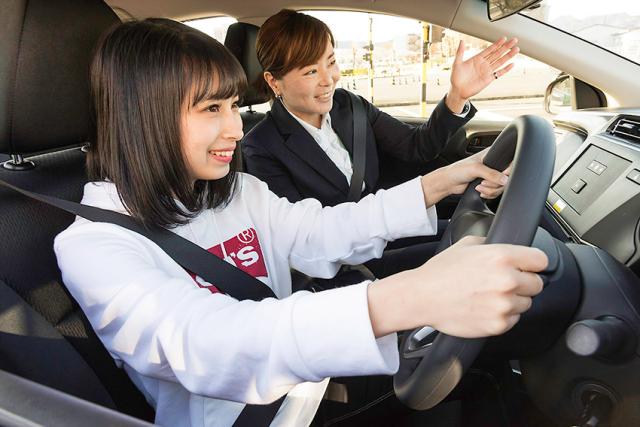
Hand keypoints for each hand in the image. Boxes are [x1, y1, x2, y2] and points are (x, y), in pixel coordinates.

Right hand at [367, 236, 546, 337]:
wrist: (421, 297)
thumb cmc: (440, 272)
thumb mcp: (465, 245)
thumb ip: (491, 244)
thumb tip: (504, 246)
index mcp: (502, 257)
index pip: (541, 260)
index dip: (532, 263)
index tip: (527, 267)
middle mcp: (507, 280)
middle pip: (537, 284)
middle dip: (523, 283)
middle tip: (502, 283)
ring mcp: (504, 305)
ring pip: (526, 303)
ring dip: (513, 301)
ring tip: (489, 297)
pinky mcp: (498, 324)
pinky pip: (513, 320)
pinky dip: (503, 316)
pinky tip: (484, 308)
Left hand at [420, 148, 509, 206]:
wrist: (449, 182)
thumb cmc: (458, 170)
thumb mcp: (475, 169)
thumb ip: (491, 174)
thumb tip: (505, 180)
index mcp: (491, 154)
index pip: (508, 162)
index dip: (507, 171)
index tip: (502, 176)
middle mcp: (493, 165)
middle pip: (506, 177)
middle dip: (494, 184)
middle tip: (483, 182)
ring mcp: (491, 176)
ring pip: (501, 187)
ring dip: (490, 190)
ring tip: (479, 186)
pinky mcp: (488, 185)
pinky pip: (496, 192)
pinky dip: (489, 194)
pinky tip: (480, 190)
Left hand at [445, 37, 518, 112]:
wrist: (458, 91)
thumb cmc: (456, 78)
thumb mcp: (457, 63)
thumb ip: (460, 52)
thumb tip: (461, 41)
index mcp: (477, 59)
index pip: (489, 49)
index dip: (497, 44)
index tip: (504, 38)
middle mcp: (483, 64)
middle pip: (497, 53)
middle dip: (506, 47)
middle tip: (514, 40)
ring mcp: (487, 71)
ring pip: (500, 61)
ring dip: (508, 56)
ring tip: (516, 49)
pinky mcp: (489, 79)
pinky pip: (499, 73)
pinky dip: (505, 69)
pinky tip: (512, 64)